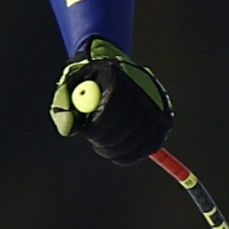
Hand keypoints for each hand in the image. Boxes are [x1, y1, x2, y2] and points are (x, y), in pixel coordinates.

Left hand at [50, 37, 174, 164]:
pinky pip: (153, 144)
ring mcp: (156, 103)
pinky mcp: (164, 118)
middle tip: (96, 144)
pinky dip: (134, 154)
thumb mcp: (68, 90)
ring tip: (105, 145)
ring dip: (119, 149)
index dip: (99, 126)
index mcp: (116, 75)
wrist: (111, 73)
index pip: (113, 106)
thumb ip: (63, 109)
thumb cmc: (86, 84)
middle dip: (108, 141)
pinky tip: (119, 152)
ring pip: (141, 137)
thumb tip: (69, 131)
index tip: (88, 134)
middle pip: (129, 124)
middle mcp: (142, 87)